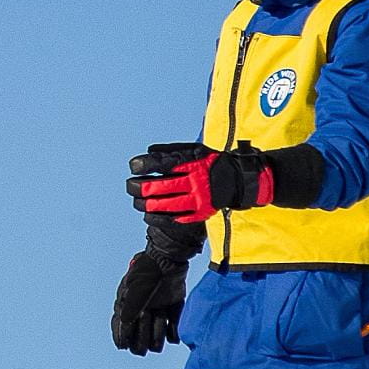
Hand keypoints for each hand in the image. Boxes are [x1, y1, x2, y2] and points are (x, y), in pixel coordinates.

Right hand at [112, 249, 190, 354]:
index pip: (121, 323)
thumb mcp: (136, 291)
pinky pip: (174, 323)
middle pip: (139, 331)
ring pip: (156, 329)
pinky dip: (173, 332)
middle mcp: (143, 306)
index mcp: (128, 302)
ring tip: (157, 343)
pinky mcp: (173, 304)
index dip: (121, 336)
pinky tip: (172, 336)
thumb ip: (130, 308)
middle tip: (142, 350)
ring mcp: (158, 305)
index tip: (123, 346)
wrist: (169, 258)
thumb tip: (125, 324)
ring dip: (156, 336)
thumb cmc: (148, 273)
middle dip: (140, 341)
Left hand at [128, 143, 274, 224]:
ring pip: (163, 205)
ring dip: (144, 203)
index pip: (160, 164)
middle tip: (130, 185)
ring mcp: (196, 199)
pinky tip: (147, 214)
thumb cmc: (210, 162)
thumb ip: (170, 151)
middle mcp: (193, 181)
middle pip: (157, 187)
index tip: (134, 167)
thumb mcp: (193, 150)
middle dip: (138, 187)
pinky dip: (157, 217)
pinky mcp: (199, 212)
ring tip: (136, 200)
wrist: (238, 180)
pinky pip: (174, 218)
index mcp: (190, 163)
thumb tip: (148, 152)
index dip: (142, 166)